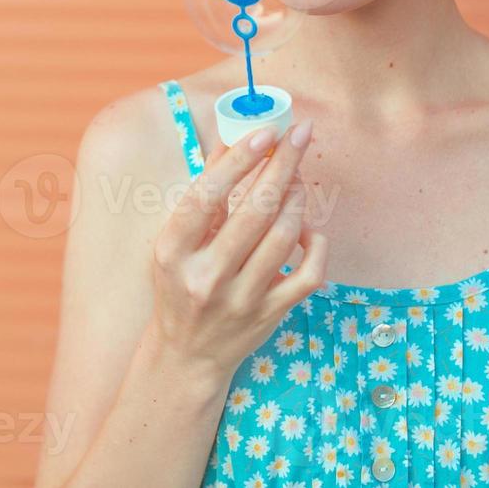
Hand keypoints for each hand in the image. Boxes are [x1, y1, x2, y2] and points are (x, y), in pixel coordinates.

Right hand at [146, 119, 327, 377]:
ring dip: (297, 197)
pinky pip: (308, 274)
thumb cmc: (180, 285)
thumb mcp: (176, 242)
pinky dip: (315, 244)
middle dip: (282, 164)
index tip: (264, 132)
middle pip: (254, 210)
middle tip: (299, 134)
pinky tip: (306, 229)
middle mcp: (206, 276)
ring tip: (297, 178)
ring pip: (283, 236)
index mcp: (173, 252)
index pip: (207, 196)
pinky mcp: (270, 315)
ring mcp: (241, 299)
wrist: (186, 355)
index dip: (238, 160)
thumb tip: (231, 140)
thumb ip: (204, 194)